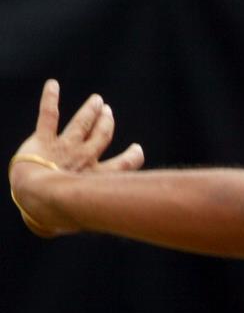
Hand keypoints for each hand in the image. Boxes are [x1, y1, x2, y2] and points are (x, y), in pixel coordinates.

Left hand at [8, 79, 144, 234]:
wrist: (39, 197)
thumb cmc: (58, 213)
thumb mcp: (87, 217)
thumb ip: (100, 218)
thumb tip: (116, 228)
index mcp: (96, 177)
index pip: (121, 166)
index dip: (131, 157)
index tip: (137, 149)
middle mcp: (84, 159)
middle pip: (101, 137)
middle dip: (106, 124)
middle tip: (108, 113)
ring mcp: (64, 148)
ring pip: (81, 124)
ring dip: (90, 111)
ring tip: (96, 101)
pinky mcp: (43, 140)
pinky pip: (48, 115)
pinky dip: (50, 98)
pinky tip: (53, 84)